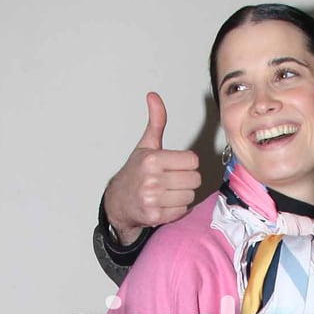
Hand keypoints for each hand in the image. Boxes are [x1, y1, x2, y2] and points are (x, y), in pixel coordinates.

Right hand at [102, 93, 201, 244]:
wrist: (119, 201)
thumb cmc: (135, 172)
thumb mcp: (146, 145)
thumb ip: (156, 122)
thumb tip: (153, 96)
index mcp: (152, 160)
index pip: (192, 161)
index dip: (186, 163)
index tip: (175, 165)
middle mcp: (152, 180)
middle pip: (194, 179)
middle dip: (186, 179)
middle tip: (172, 179)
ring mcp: (153, 199)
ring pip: (190, 195)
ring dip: (182, 194)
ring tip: (168, 191)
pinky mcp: (155, 216)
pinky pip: (182, 210)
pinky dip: (177, 208)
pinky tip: (165, 202)